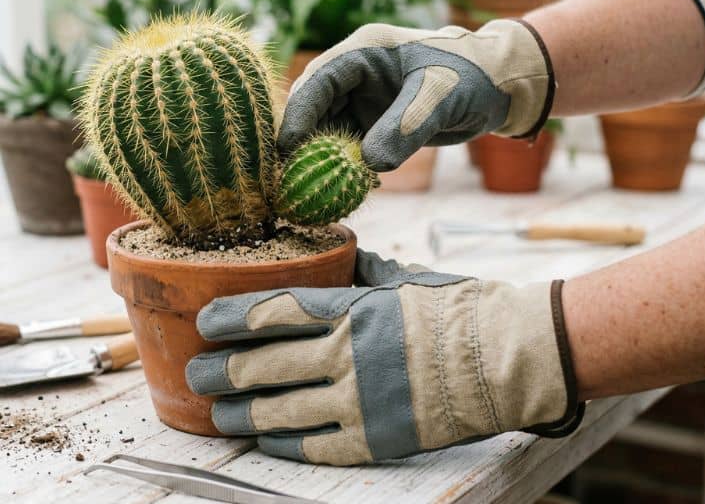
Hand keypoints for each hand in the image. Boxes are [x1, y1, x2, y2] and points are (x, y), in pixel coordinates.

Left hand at [185, 250, 582, 465]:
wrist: (504, 358)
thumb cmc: (459, 310)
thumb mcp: (408, 279)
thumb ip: (366, 272)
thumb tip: (341, 259)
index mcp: (351, 310)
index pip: (271, 313)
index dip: (229, 318)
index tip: (205, 321)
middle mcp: (344, 356)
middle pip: (261, 365)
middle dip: (220, 370)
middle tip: (199, 371)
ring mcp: (356, 401)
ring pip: (275, 411)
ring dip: (238, 412)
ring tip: (217, 412)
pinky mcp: (372, 439)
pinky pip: (310, 445)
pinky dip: (279, 443)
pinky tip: (261, 439)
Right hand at [277, 20, 554, 170]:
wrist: (498, 87)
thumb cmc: (472, 77)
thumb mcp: (440, 98)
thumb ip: (406, 128)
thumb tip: (368, 165)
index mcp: (365, 51)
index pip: (319, 78)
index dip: (299, 111)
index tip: (287, 146)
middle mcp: (357, 74)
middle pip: (315, 106)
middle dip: (302, 140)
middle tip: (288, 176)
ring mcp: (364, 99)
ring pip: (329, 130)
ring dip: (322, 158)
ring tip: (312, 191)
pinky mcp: (376, 123)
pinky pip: (350, 147)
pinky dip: (346, 167)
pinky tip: (348, 190)